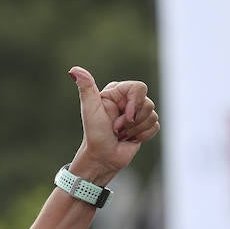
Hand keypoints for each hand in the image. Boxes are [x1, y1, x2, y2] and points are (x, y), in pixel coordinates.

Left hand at [69, 66, 158, 181]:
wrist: (101, 158)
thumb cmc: (94, 134)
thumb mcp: (90, 109)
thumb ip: (86, 88)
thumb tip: (73, 70)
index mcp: (116, 93)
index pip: (139, 87)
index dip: (135, 103)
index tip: (125, 115)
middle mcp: (127, 101)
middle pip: (147, 103)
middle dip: (132, 120)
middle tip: (116, 129)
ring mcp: (137, 114)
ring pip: (152, 115)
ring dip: (135, 130)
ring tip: (120, 135)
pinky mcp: (144, 127)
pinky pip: (155, 126)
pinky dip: (142, 136)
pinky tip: (129, 140)